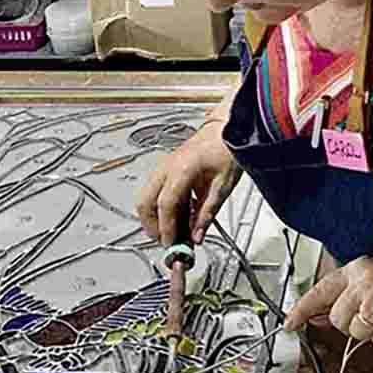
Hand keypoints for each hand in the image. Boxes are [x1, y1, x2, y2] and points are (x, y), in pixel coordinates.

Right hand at [135, 120, 240, 246]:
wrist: (226, 129)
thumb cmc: (226, 150)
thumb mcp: (222, 187)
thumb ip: (207, 213)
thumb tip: (197, 235)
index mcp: (181, 170)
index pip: (165, 204)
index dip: (166, 227)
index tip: (171, 244)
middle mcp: (167, 168)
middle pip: (145, 202)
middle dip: (152, 225)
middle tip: (167, 241)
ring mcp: (164, 167)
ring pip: (147, 197)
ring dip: (156, 218)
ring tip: (174, 232)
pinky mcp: (167, 169)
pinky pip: (156, 192)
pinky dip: (162, 208)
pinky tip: (178, 217)